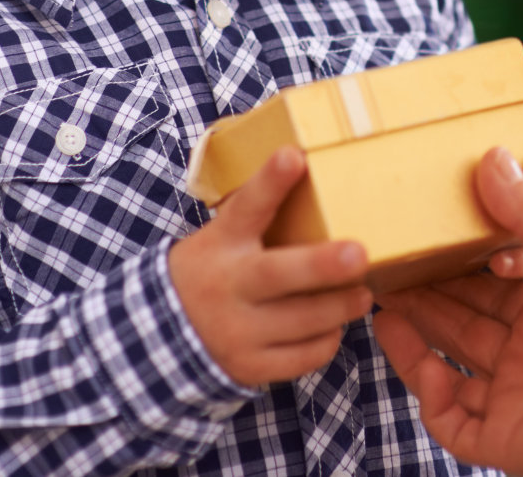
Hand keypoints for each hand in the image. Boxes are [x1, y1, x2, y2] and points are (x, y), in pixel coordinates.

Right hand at [168, 145, 372, 385]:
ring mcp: (236, 330)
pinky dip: (325, 340)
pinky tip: (333, 325)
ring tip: (362, 293)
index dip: (270, 182)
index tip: (294, 155)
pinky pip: (301, 357)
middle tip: (359, 254)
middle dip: (321, 265)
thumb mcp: (220, 235)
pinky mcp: (249, 366)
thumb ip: (257, 212)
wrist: (160, 335)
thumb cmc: (212, 269)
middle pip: (277, 274)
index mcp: (221, 243)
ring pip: (301, 320)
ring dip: (340, 306)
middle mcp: (227, 285)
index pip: (246, 207)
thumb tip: (306, 161)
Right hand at [374, 148, 522, 476]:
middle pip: (464, 326)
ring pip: (448, 372)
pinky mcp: (507, 442)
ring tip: (382, 303)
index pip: (490, 290)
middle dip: (427, 297)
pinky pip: (452, 421)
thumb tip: (490, 159)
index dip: (456, 268)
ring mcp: (517, 402)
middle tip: (389, 267)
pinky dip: (428, 391)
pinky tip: (418, 355)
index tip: (424, 240)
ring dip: (415, 339)